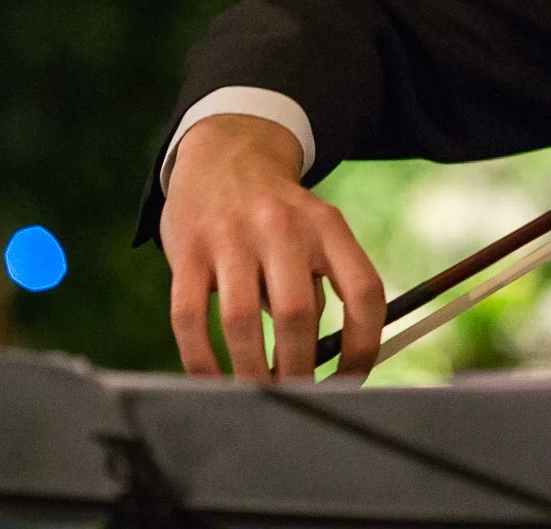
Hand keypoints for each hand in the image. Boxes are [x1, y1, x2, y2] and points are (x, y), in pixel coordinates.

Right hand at [159, 115, 383, 381]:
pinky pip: (189, 317)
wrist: (226, 155)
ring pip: (243, 321)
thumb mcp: (317, 231)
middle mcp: (282, 227)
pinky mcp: (187, 251)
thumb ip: (323, 284)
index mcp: (328, 226)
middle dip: (300, 367)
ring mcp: (231, 237)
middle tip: (299, 396)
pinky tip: (212, 378)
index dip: (364, 343)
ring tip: (258, 393)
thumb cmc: (280, 215)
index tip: (352, 378)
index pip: (363, 291)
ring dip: (252, 370)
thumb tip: (327, 362)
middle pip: (299, 313)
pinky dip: (201, 359)